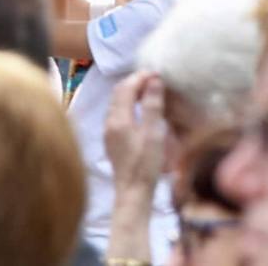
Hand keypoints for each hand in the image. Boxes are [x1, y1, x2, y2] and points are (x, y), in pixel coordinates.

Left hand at [105, 71, 170, 194]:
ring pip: (117, 102)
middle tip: (155, 79)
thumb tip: (154, 80)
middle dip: (135, 82)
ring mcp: (109, 132)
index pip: (126, 87)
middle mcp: (110, 122)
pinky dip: (129, 104)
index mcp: (119, 119)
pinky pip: (118, 113)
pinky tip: (141, 110)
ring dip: (131, 92)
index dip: (141, 76)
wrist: (132, 193)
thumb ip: (153, 105)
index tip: (158, 73)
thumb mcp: (154, 133)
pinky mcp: (112, 140)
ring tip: (150, 91)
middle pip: (119, 92)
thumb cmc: (146, 164)